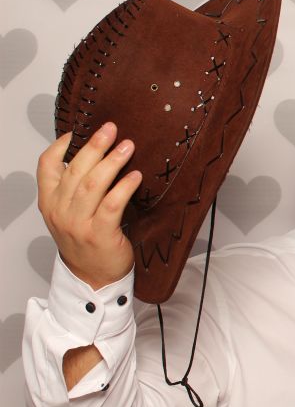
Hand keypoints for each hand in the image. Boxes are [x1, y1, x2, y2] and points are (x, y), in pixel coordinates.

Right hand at [37, 123, 141, 289]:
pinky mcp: (99, 234)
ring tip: (127, 146)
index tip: (75, 132)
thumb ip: (74, 187)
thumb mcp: (70, 213)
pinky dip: (123, 188)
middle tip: (111, 129)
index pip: (46, 168)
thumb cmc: (86, 241)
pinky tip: (136, 176)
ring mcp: (78, 224)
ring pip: (93, 185)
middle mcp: (60, 211)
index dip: (59, 147)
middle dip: (94, 147)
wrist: (93, 277)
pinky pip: (112, 205)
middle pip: (75, 171)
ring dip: (112, 162)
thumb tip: (93, 155)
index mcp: (50, 203)